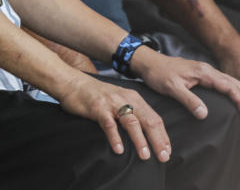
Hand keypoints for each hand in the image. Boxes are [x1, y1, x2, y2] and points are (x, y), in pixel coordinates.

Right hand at [57, 73, 171, 161]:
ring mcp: (112, 103)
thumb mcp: (119, 99)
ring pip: (131, 122)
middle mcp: (126, 99)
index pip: (155, 118)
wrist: (72, 82)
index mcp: (134, 98)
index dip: (163, 136)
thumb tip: (146, 133)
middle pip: (148, 121)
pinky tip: (119, 149)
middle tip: (163, 157)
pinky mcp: (98, 108)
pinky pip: (109, 124)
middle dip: (158, 141)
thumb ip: (131, 111)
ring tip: (144, 156)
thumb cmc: (96, 94)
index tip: (168, 151)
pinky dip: (115, 137)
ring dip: (140, 140)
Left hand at [132, 47, 239, 120]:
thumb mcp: (172, 87)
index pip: (229, 86)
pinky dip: (233, 92)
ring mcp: (205, 71)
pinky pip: (223, 82)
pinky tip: (234, 101)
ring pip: (230, 82)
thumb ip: (188, 100)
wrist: (148, 62)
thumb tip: (204, 114)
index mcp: (204, 72)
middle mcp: (207, 70)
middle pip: (234, 84)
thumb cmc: (158, 73)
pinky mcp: (201, 74)